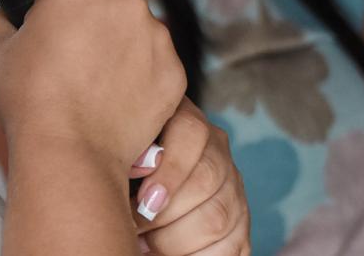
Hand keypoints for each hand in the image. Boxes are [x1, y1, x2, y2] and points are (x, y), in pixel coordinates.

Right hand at [0, 0, 186, 172]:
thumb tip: (10, 13)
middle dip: (93, 14)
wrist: (70, 153)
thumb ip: (8, 18)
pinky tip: (115, 98)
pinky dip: (139, 74)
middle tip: (70, 49)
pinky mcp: (174, 70)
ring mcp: (155, 34)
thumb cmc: (29, 100)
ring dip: (119, 43)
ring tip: (93, 81)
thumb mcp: (0, 49)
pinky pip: (155, 61)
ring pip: (135, 27)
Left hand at [134, 99, 249, 254]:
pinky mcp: (241, 220)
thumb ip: (132, 152)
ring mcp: (232, 185)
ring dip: (176, 241)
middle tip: (135, 228)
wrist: (144, 188)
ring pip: (217, 218)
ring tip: (144, 244)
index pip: (191, 132)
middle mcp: (216, 149)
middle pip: (206, 180)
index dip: (170, 170)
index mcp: (185, 121)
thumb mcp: (122, 150)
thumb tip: (143, 165)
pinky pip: (231, 246)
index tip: (144, 201)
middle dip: (167, 214)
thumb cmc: (123, 167)